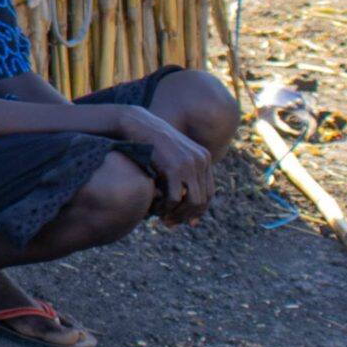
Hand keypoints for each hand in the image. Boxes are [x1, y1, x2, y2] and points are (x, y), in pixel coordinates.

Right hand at [124, 106, 213, 223]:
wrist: (137, 123)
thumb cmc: (151, 141)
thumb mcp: (172, 156)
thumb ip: (182, 174)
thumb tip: (185, 201)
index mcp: (204, 157)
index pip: (208, 193)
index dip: (197, 210)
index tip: (184, 220)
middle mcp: (201, 160)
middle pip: (202, 199)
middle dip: (186, 215)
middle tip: (170, 222)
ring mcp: (189, 164)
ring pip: (192, 201)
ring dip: (177, 213)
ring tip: (163, 218)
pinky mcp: (174, 167)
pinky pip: (175, 197)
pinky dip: (166, 207)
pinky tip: (156, 209)